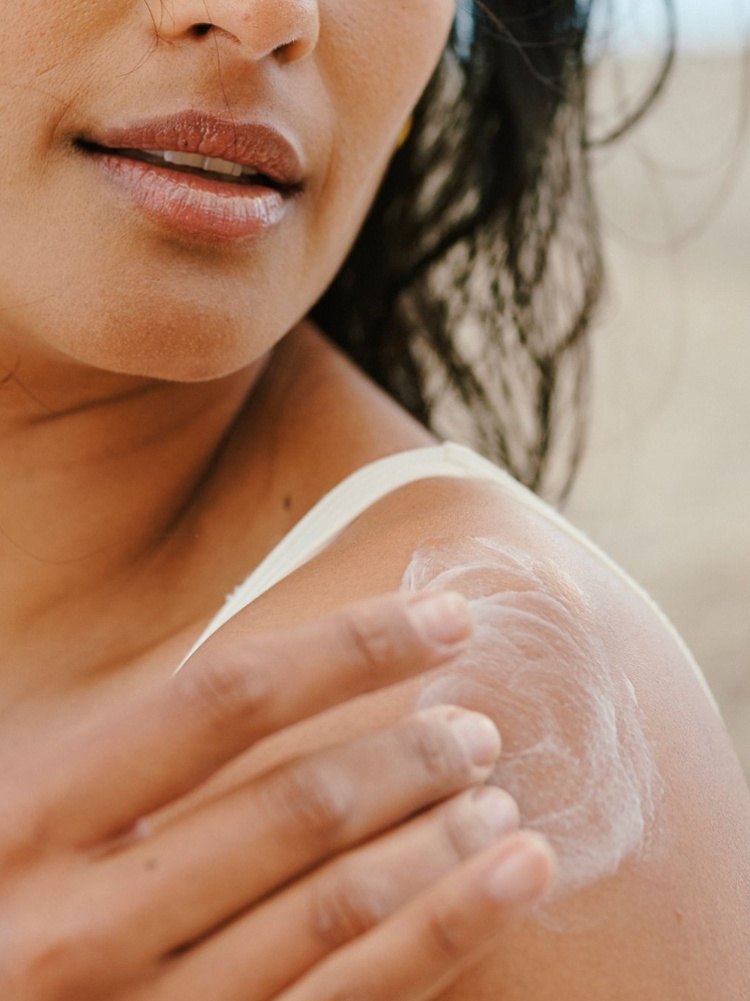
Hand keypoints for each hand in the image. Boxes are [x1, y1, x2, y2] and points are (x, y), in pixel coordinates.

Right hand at [0, 591, 554, 998]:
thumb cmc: (1, 908)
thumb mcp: (24, 816)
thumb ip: (122, 755)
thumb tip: (279, 674)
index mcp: (37, 819)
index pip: (225, 699)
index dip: (351, 646)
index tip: (446, 617)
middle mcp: (85, 922)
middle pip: (297, 804)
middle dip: (412, 754)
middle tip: (477, 730)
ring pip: (338, 906)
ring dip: (442, 839)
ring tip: (501, 801)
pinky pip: (350, 1000)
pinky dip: (447, 933)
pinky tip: (512, 884)